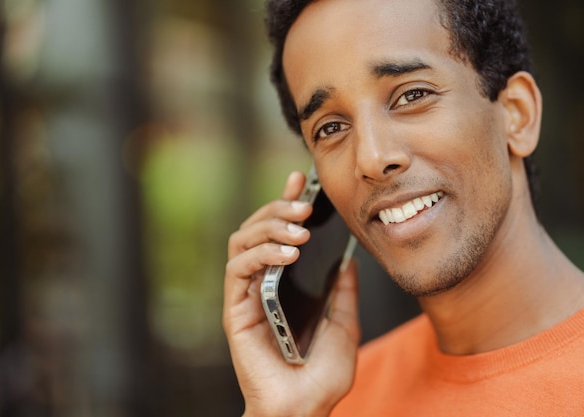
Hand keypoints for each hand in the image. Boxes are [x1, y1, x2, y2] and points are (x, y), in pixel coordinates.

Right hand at [223, 171, 360, 416]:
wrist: (303, 408)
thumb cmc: (321, 374)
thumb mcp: (344, 324)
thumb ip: (342, 291)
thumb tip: (348, 260)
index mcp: (284, 283)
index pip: (279, 233)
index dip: (286, 203)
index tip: (302, 182)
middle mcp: (261, 284)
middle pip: (256, 228)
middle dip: (278, 208)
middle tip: (304, 206)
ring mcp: (246, 295)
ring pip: (242, 241)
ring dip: (268, 226)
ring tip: (299, 229)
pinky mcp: (235, 309)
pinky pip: (237, 269)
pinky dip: (260, 253)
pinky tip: (287, 254)